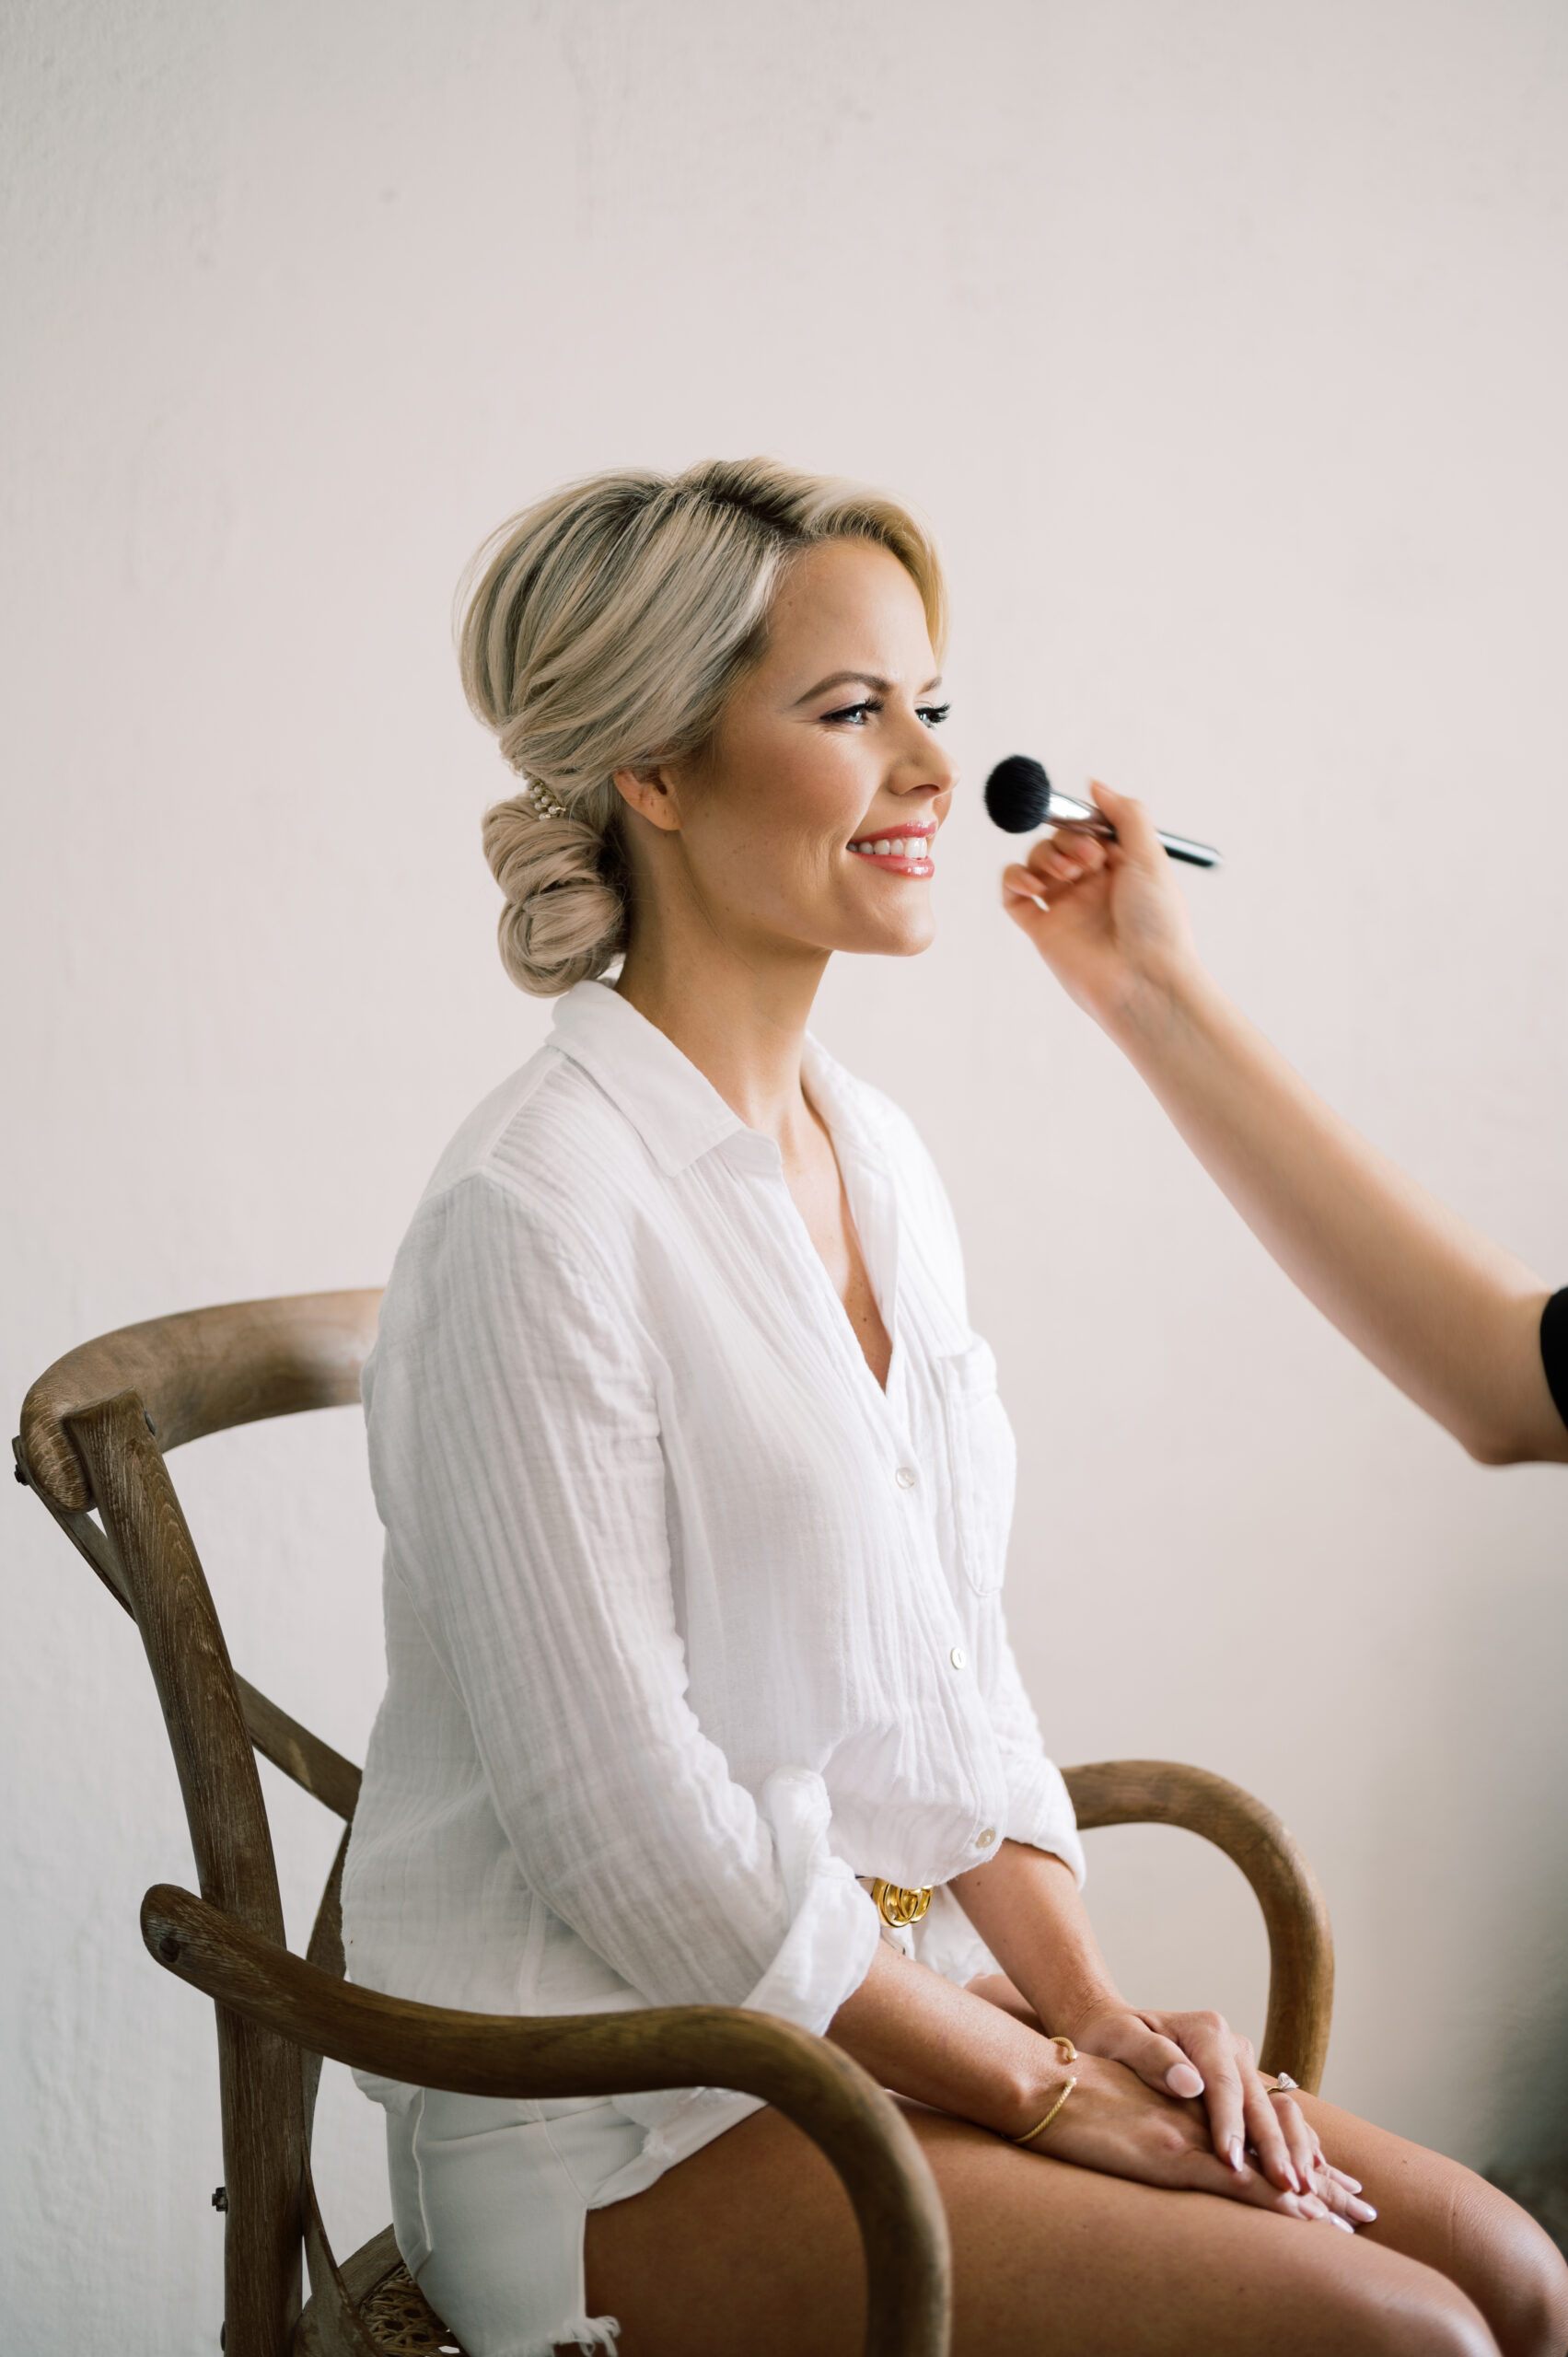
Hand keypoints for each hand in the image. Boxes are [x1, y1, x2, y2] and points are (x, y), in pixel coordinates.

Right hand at [1000, 781, 1200, 1027]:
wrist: (1144, 982)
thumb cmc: (1157, 925)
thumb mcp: (1152, 858)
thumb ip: (1127, 815)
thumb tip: (1095, 785)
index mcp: (1121, 869)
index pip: (1090, 829)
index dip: (1084, 822)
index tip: (1089, 827)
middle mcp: (1091, 886)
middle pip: (1059, 841)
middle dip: (1067, 840)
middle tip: (1087, 859)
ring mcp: (1064, 907)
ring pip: (1035, 862)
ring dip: (1043, 856)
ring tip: (1066, 874)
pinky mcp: (1041, 929)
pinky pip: (1013, 893)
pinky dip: (1014, 879)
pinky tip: (1032, 885)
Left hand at [1061, 1998, 1374, 2229]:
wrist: (1113, 2028)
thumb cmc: (1111, 2038)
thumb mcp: (1120, 2039)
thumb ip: (1152, 2056)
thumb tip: (1189, 2083)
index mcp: (1206, 2030)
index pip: (1223, 2083)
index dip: (1230, 2124)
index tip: (1232, 2161)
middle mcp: (1233, 2045)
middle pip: (1257, 2100)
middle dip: (1272, 2147)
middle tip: (1284, 2188)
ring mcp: (1243, 2066)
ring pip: (1276, 2111)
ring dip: (1292, 2150)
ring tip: (1304, 2190)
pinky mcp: (1245, 2087)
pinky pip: (1276, 2118)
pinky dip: (1294, 2146)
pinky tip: (1309, 2177)